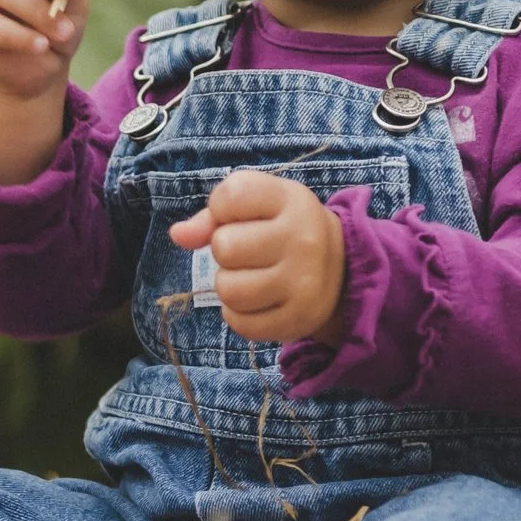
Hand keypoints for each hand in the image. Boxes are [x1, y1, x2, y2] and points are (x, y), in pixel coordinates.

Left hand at [168, 169, 346, 344]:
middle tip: (248, 252)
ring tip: (250, 277)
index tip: (240, 216)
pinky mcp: (298, 319)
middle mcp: (303, 239)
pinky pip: (240, 323)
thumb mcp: (260, 205)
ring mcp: (303, 282)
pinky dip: (238, 315)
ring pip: (228, 290)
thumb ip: (214, 214)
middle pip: (224, 248)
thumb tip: (179, 235)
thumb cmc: (285, 228)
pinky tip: (256, 301)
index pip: (230, 196)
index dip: (221, 209)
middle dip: (225, 251)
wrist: (342, 268)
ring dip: (229, 285)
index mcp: (291, 200)